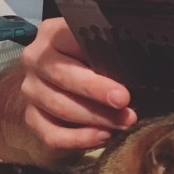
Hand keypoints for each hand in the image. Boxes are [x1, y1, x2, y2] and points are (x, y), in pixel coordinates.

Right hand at [0, 18, 136, 163]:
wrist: (59, 91)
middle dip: (95, 90)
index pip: (69, 37)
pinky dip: (80, 138)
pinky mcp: (30, 117)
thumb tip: (143, 61)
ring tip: (123, 122)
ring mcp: (30, 90)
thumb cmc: (87, 66)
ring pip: (59, 106)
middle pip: (62, 74)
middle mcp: (35, 59)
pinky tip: (102, 137)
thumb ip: (110, 52)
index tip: (118, 66)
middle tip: (123, 100)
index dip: (96, 53)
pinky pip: (52, 133)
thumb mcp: (97, 51)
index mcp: (53, 34)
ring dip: (95, 117)